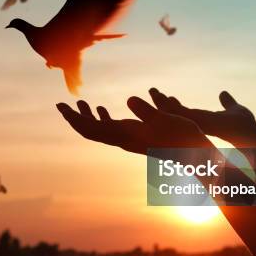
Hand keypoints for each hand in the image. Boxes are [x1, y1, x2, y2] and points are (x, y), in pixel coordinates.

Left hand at [56, 97, 213, 154]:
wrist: (194, 156)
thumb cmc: (182, 137)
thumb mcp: (166, 120)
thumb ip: (146, 111)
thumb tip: (129, 99)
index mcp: (125, 135)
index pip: (91, 129)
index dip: (74, 118)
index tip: (61, 106)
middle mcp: (122, 140)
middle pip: (90, 131)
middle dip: (74, 118)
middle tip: (61, 104)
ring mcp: (128, 140)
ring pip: (100, 130)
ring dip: (87, 118)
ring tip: (79, 103)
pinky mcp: (136, 138)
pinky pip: (112, 129)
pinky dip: (102, 119)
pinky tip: (101, 110)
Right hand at [148, 88, 255, 147]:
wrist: (253, 139)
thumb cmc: (247, 129)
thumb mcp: (235, 110)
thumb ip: (228, 103)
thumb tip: (223, 93)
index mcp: (204, 122)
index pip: (185, 112)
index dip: (174, 105)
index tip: (166, 96)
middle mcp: (198, 126)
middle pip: (176, 113)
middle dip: (163, 103)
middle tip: (153, 91)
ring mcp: (198, 126)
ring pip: (175, 113)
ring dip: (163, 103)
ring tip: (154, 91)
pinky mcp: (201, 124)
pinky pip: (183, 114)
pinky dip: (172, 106)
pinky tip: (166, 98)